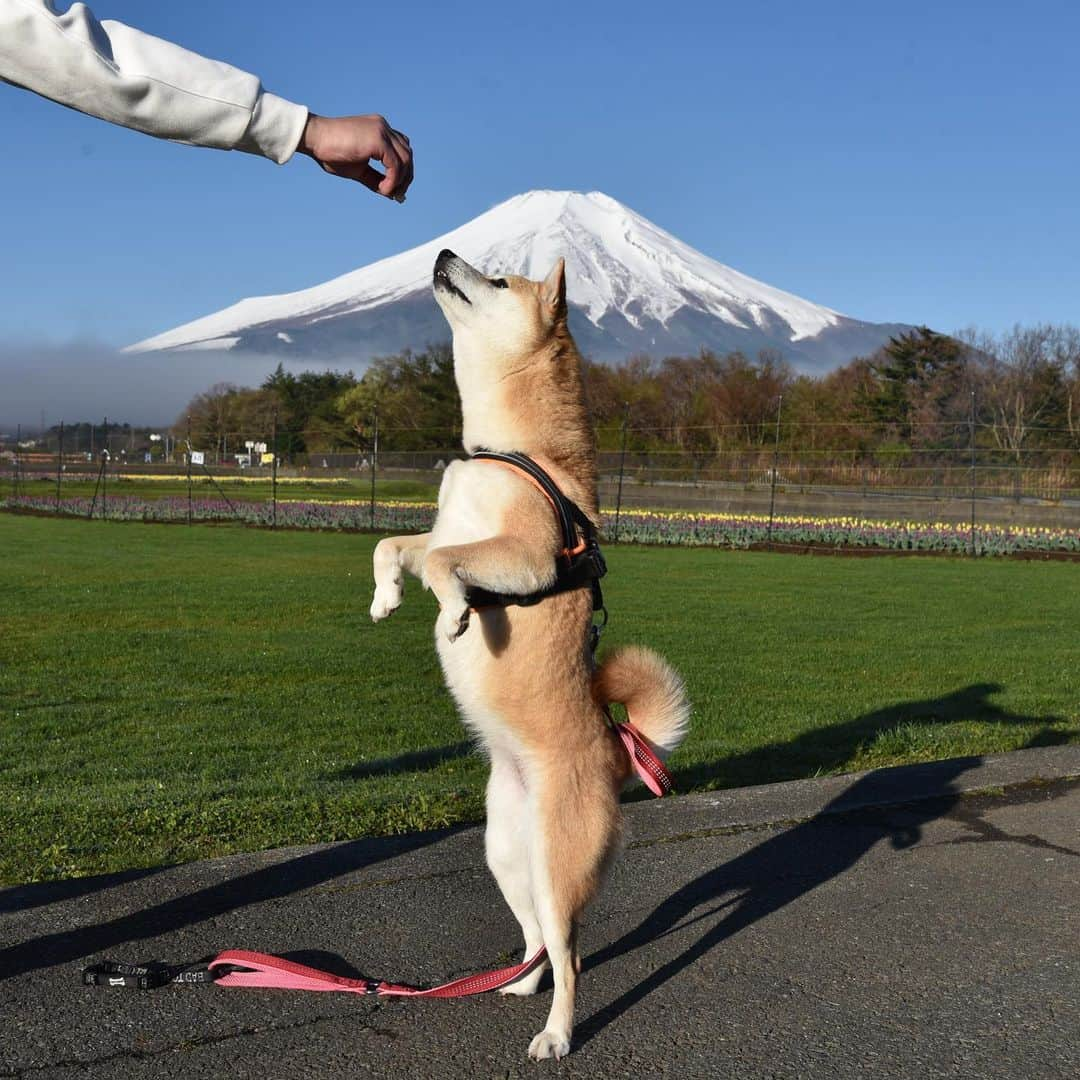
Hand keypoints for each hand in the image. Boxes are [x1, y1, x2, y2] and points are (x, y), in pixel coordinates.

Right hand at [298, 114, 412, 200]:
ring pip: (405, 159)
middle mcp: (383, 127)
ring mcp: (382, 131)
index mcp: (379, 130)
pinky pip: (395, 164)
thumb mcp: (359, 169)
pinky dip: (393, 180)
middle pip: (407, 154)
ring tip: (387, 193)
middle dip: (406, 177)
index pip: (401, 149)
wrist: (314, 138)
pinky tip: (383, 190)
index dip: (403, 170)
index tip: (396, 189)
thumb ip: (376, 178)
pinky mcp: (378, 139)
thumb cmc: (331, 152)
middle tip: (398, 195)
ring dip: (400, 180)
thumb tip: (391, 194)